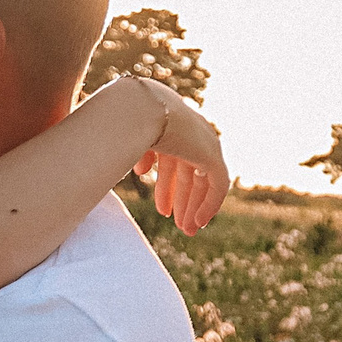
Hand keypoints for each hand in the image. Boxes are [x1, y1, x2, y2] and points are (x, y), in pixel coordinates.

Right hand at [132, 87, 229, 235]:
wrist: (139, 111)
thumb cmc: (123, 123)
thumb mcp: (129, 142)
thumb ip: (140, 156)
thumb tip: (142, 171)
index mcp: (170, 129)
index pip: (174, 164)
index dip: (167, 189)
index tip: (163, 210)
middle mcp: (191, 135)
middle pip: (189, 175)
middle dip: (183, 201)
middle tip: (181, 226)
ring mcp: (204, 143)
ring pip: (203, 182)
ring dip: (194, 207)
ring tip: (188, 230)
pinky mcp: (212, 155)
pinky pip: (218, 186)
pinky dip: (209, 204)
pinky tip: (199, 221)